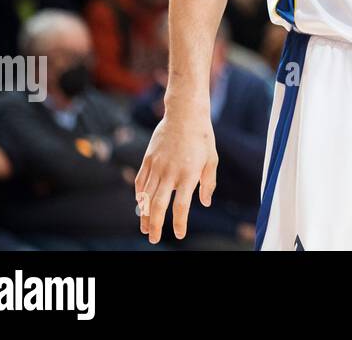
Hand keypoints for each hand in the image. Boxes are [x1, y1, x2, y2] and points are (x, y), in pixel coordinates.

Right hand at [135, 101, 217, 242]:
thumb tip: (204, 203)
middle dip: (154, 225)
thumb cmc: (203, 137)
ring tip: (144, 228)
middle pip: (158, 205)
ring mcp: (157, 166)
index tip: (178, 234)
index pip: (181, 206)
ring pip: (145, 196)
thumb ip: (208, 183)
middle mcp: (170, 172)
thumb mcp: (212, 159)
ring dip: (143, 214)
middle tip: (153, 239)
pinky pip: (140, 181)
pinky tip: (140, 204)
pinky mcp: (148, 159)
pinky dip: (139, 196)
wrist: (185, 114)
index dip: (179, 223)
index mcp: (189, 174)